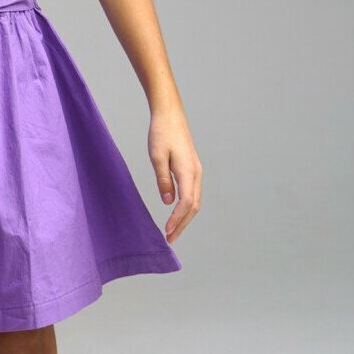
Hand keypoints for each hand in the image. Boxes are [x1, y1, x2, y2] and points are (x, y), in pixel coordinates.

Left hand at [148, 108, 201, 244]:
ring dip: (185, 217)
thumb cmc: (161, 133)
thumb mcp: (157, 157)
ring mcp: (196, 170)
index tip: (167, 233)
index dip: (177, 220)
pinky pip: (193, 192)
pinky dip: (186, 206)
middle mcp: (196, 173)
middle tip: (170, 239)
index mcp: (188, 171)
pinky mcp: (192, 168)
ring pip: (195, 200)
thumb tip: (168, 201)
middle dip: (182, 224)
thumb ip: (163, 180)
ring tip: (172, 230)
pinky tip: (176, 212)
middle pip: (194, 206)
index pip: (186, 203)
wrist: (169, 114)